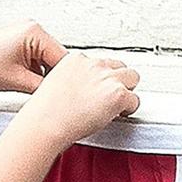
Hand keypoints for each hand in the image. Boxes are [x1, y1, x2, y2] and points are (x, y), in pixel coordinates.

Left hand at [0, 20, 68, 93]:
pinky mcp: (18, 42)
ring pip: (46, 59)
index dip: (64, 79)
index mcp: (34, 31)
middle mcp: (31, 28)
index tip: (65, 94)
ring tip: (32, 88)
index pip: (62, 58)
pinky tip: (26, 82)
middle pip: (55, 57)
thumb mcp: (20, 81)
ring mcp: (24, 34)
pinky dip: (34, 71)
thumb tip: (58, 93)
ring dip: (43, 75)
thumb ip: (45, 87)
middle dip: (52, 77)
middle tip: (48, 94)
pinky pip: (36, 58)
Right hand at [15, 51, 140, 151]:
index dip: (101, 77)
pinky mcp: (117, 94)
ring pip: (132, 77)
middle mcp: (94, 64)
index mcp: (77, 59)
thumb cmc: (46, 110)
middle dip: (118, 80)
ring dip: (127, 90)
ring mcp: (107, 78)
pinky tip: (120, 115)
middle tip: (111, 96)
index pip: (99, 62)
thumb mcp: (55, 83)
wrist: (47, 122)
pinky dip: (130, 109)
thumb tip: (82, 89)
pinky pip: (135, 100)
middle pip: (119, 65)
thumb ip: (73, 80)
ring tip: (120, 104)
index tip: (99, 88)